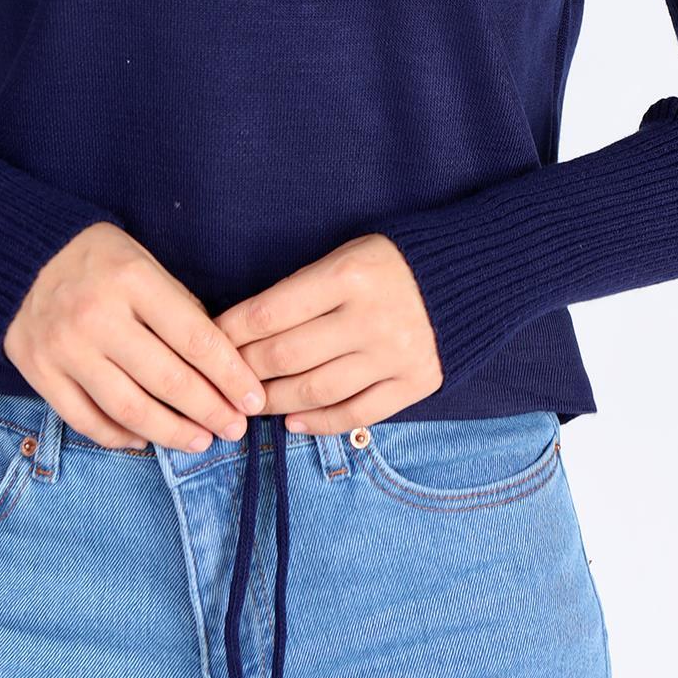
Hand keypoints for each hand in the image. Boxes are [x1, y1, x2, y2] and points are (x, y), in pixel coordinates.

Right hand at [3, 222, 268, 453]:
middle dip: (210, 410)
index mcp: (132, 280)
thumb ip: (177, 306)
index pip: (195, 337)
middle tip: (234, 429)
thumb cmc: (97, 258)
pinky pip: (86, 419)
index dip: (230, 375)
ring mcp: (65, 347)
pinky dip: (120, 436)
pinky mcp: (39, 371)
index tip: (253, 399)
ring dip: (171, 432)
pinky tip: (145, 439)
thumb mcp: (143, 261)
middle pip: (167, 379)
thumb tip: (218, 363)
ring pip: (129, 408)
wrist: (19, 253)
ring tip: (200, 442)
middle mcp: (97, 315)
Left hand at [212, 233, 443, 434]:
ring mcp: (394, 354)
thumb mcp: (345, 256)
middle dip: (244, 371)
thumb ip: (301, 291)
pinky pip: (355, 412)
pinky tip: (292, 421)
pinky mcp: (415, 383)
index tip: (208, 343)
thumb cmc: (391, 263)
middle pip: (286, 356)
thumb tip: (243, 330)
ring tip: (249, 405)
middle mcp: (370, 317)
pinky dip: (318, 422)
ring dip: (273, 401)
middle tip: (219, 381)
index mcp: (348, 274)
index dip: (231, 333)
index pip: (270, 312)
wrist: (469, 276)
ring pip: (315, 390)